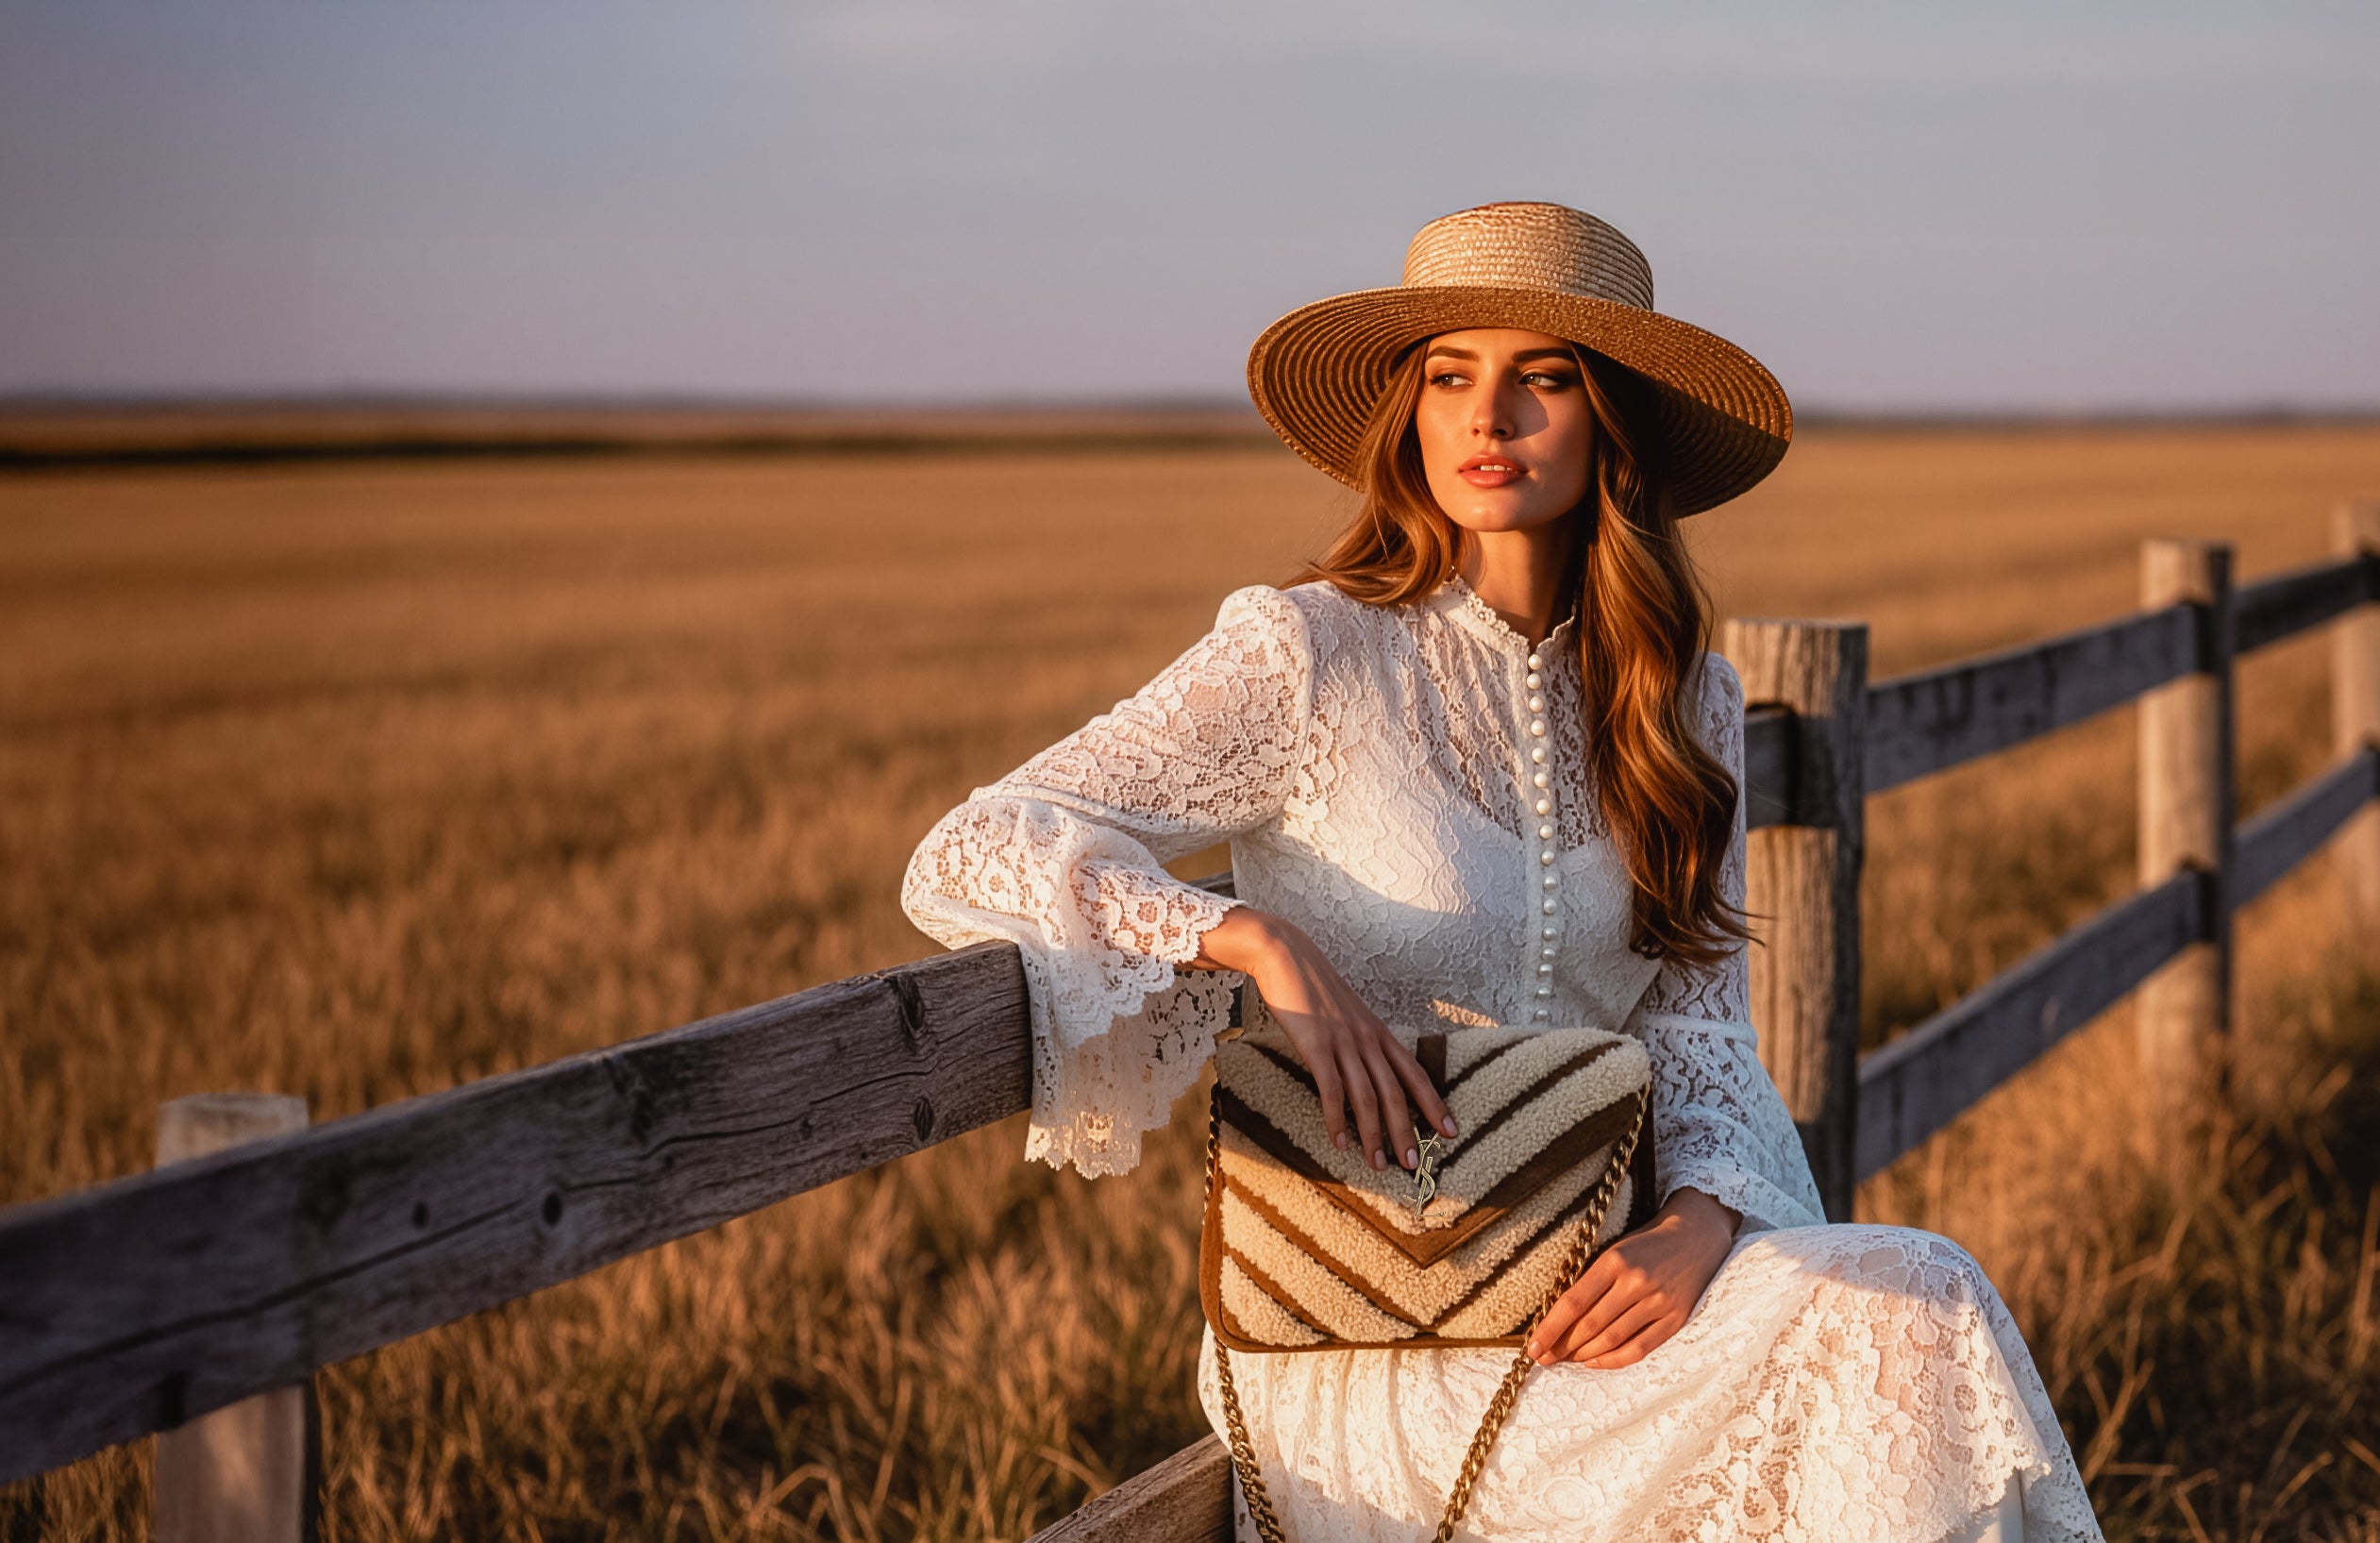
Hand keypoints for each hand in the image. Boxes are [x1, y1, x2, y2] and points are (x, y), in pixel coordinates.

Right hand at [1191, 907, 1456, 1171]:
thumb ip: (1361, 1039)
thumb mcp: (1348, 1013)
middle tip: (1414, 1165)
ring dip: (1374, 1134)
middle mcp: (1368, 1039)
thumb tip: (1368, 1069)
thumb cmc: (1314, 988)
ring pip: (1367, 1096)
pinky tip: (1339, 1142)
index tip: (1450, 1132)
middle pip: (1396, 1092)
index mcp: (1378, 1032)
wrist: (1286, 956)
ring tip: (1377, 1164)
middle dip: (1407, 1131)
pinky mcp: (1316, 1045)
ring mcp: (1343, 1042)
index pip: (1415, 1073)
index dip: (1434, 1104)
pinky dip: (1336, 1119)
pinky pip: (1331, 1089)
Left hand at [1525, 1188, 1738, 1368]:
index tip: (1532, 1346)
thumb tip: (1560, 1316)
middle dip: (1561, 1346)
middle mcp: (1636, 1282)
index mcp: (1615, 1260)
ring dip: (1583, 1355)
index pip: (1573, 1302)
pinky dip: (1613, 1360)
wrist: (1696, 1236)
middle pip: (1590, 1325)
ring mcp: (1657, 1302)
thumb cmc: (1646, 1244)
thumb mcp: (1615, 1251)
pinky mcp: (1675, 1319)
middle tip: (1543, 1358)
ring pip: (1611, 1340)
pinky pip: (1639, 1348)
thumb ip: (1592, 1281)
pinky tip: (1594, 1362)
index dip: (1550, 1328)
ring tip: (1565, 1360)